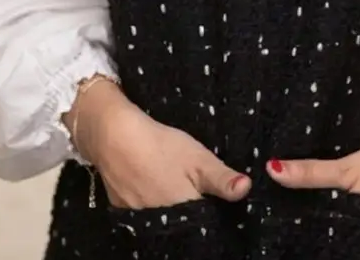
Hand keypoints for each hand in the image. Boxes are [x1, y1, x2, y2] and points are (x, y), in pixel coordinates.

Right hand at [67, 79, 251, 209]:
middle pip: (184, 224)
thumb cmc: (161, 145)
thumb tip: (246, 190)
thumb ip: (222, 178)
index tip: (219, 206)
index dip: (214, 215)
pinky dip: (152, 207)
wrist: (113, 136)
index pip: (206, 224)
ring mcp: (138, 217)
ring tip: (176, 191)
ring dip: (172, 211)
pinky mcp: (121, 210)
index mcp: (184, 210)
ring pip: (163, 220)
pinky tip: (153, 188)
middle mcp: (161, 221)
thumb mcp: (198, 158)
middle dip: (193, 213)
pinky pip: (143, 216)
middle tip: (196, 194)